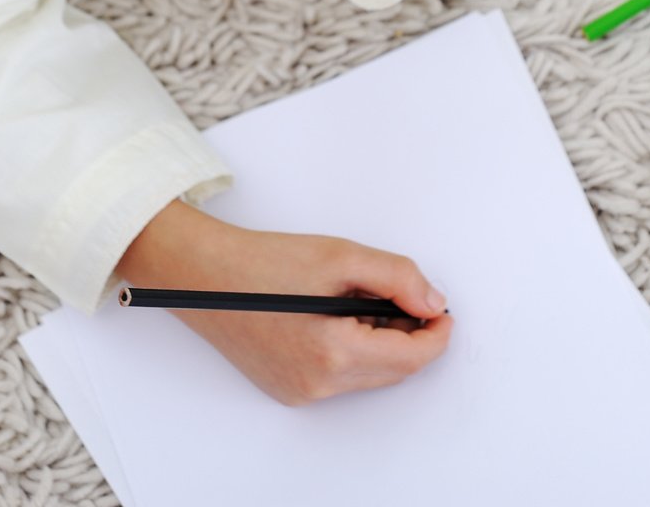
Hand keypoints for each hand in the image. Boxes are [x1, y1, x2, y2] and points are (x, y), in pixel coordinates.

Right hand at [115, 201, 453, 405]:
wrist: (204, 275)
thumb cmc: (262, 263)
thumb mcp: (340, 257)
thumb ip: (397, 278)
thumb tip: (432, 302)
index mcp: (333, 353)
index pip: (411, 358)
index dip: (436, 333)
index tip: (444, 312)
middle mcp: (317, 384)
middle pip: (393, 371)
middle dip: (410, 336)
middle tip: (409, 298)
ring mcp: (301, 392)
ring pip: (369, 376)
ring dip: (382, 344)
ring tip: (364, 301)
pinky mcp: (289, 389)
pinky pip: (341, 378)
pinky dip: (354, 351)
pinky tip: (338, 317)